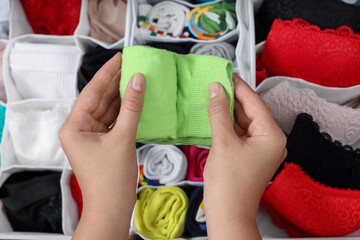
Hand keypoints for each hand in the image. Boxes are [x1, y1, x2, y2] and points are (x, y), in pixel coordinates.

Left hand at [59, 53, 145, 239]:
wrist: (112, 207)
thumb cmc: (110, 180)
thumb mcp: (122, 138)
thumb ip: (131, 107)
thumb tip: (137, 81)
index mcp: (74, 126)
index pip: (91, 92)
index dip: (106, 73)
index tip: (119, 58)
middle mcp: (79, 129)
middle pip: (100, 99)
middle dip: (115, 83)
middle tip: (130, 65)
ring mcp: (91, 136)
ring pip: (108, 109)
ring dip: (122, 96)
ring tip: (135, 78)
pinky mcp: (103, 142)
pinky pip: (114, 120)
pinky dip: (125, 111)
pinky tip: (135, 99)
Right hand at [204, 74, 286, 239]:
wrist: (228, 213)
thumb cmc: (230, 184)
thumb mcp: (223, 141)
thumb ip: (219, 112)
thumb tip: (216, 89)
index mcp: (272, 135)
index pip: (254, 102)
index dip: (238, 86)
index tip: (224, 74)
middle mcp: (271, 140)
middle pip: (250, 111)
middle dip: (232, 98)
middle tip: (215, 84)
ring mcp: (261, 148)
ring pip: (244, 122)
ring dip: (228, 111)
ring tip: (212, 96)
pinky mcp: (251, 155)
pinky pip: (240, 133)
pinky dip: (228, 124)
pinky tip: (216, 115)